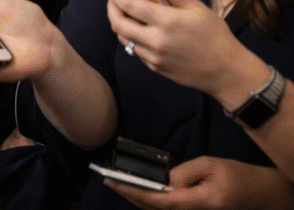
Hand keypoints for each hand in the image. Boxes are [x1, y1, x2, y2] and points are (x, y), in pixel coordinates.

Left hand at [99, 0, 269, 105]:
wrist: (226, 72)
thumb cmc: (215, 36)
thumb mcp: (197, 8)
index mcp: (167, 21)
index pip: (129, 4)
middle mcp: (156, 40)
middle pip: (118, 23)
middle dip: (110, 9)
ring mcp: (154, 57)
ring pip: (124, 38)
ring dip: (120, 24)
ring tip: (124, 12)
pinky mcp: (155, 67)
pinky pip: (135, 50)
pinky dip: (133, 38)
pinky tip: (140, 30)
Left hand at [104, 156, 293, 209]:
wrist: (259, 193)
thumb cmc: (237, 176)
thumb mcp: (210, 164)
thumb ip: (184, 172)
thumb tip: (162, 180)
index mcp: (201, 202)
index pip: (161, 201)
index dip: (136, 192)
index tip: (117, 183)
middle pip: (156, 209)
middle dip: (130, 196)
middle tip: (110, 181)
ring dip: (137, 199)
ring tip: (119, 185)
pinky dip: (150, 202)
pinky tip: (138, 192)